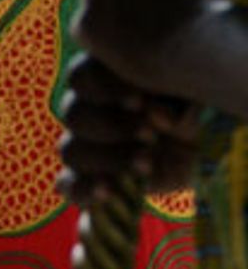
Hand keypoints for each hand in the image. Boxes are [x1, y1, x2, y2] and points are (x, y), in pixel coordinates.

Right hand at [58, 56, 201, 205]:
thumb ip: (174, 99)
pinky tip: (110, 192)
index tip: (139, 101)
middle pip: (73, 114)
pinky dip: (86, 190)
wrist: (199, 154)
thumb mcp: (193, 100)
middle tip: (150, 136)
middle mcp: (87, 109)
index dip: (103, 90)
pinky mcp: (84, 180)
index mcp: (106, 79)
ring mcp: (82, 146)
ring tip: (147, 165)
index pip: (82, 76)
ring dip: (108, 159)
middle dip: (113, 127)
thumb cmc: (191, 113)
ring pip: (70, 150)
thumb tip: (154, 114)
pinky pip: (69, 185)